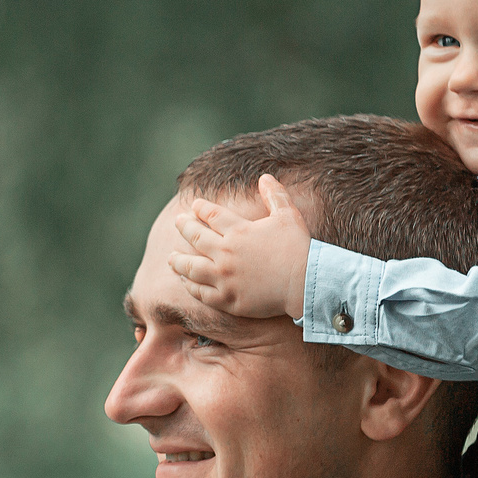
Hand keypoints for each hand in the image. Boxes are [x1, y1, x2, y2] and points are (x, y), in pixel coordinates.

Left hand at [169, 174, 311, 320]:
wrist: (306, 283)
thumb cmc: (298, 248)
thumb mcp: (288, 215)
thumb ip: (275, 195)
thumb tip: (265, 177)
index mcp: (238, 231)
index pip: (211, 216)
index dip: (200, 209)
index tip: (194, 206)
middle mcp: (225, 253)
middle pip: (195, 238)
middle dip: (184, 227)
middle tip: (177, 222)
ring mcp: (224, 278)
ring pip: (191, 268)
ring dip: (178, 261)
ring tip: (170, 258)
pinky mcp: (227, 300)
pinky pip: (201, 293)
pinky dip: (190, 286)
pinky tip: (185, 282)